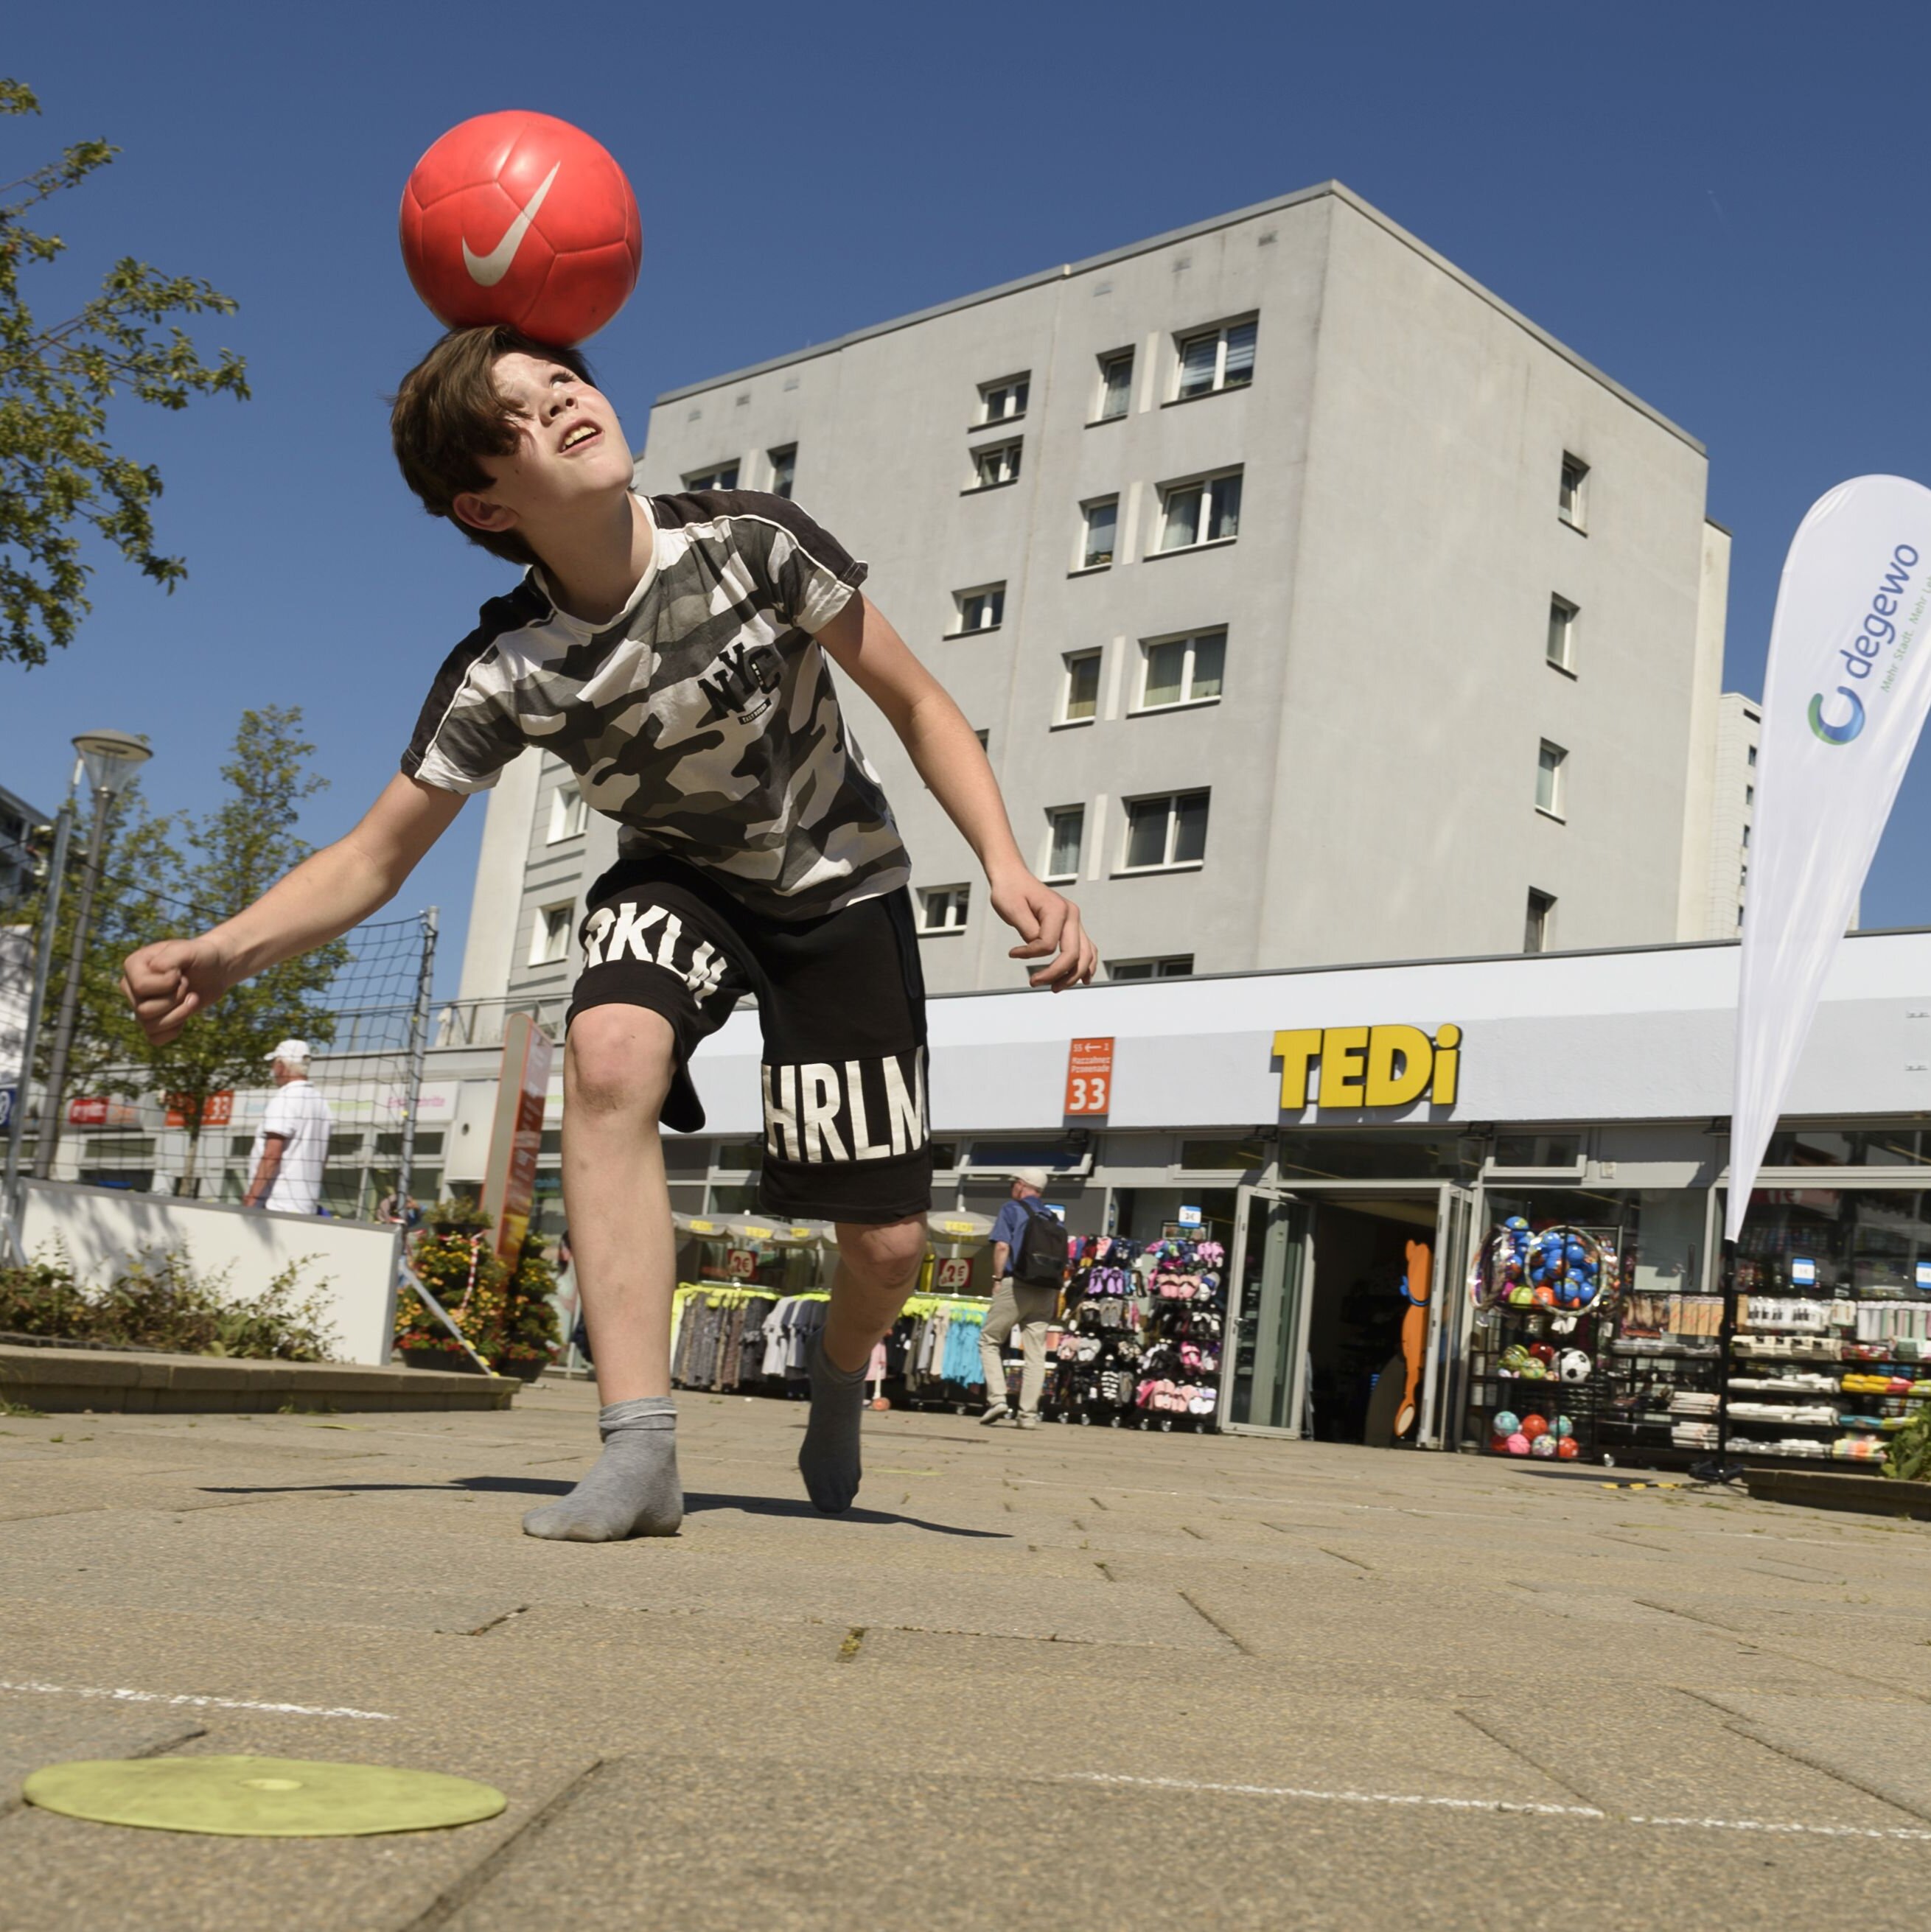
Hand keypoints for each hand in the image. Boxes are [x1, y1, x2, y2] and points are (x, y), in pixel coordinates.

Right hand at [121, 936, 231, 1043]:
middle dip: (175, 999)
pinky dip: (174, 1030)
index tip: (180, 973)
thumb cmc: (199, 956)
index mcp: (133, 966)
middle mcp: (130, 987)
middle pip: (144, 1010)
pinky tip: (186, 1013)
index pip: (141, 987)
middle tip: (186, 984)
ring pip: (150, 1025)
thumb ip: (171, 956)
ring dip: (179, 1013)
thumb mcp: (189, 949)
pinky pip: (155, 1038)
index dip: (168, 983)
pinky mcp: (154, 1021)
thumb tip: (155, 970)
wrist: (214, 969)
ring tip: (192, 997)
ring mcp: (140, 1005)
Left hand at [990, 870, 1096, 991]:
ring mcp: (1075, 921)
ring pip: (1085, 955)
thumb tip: (1039, 950)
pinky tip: (1082, 979)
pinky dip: (1086, 965)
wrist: (1014, 878)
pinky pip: (1086, 949)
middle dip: (1055, 974)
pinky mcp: (1072, 926)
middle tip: (1035, 982)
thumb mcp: (1012, 910)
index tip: (1013, 953)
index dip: (1029, 955)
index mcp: (1058, 909)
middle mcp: (1072, 915)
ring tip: (1056, 987)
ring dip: (1073, 975)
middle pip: (1073, 954)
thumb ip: (1027, 931)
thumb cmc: (1010, 891)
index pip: (1049, 945)